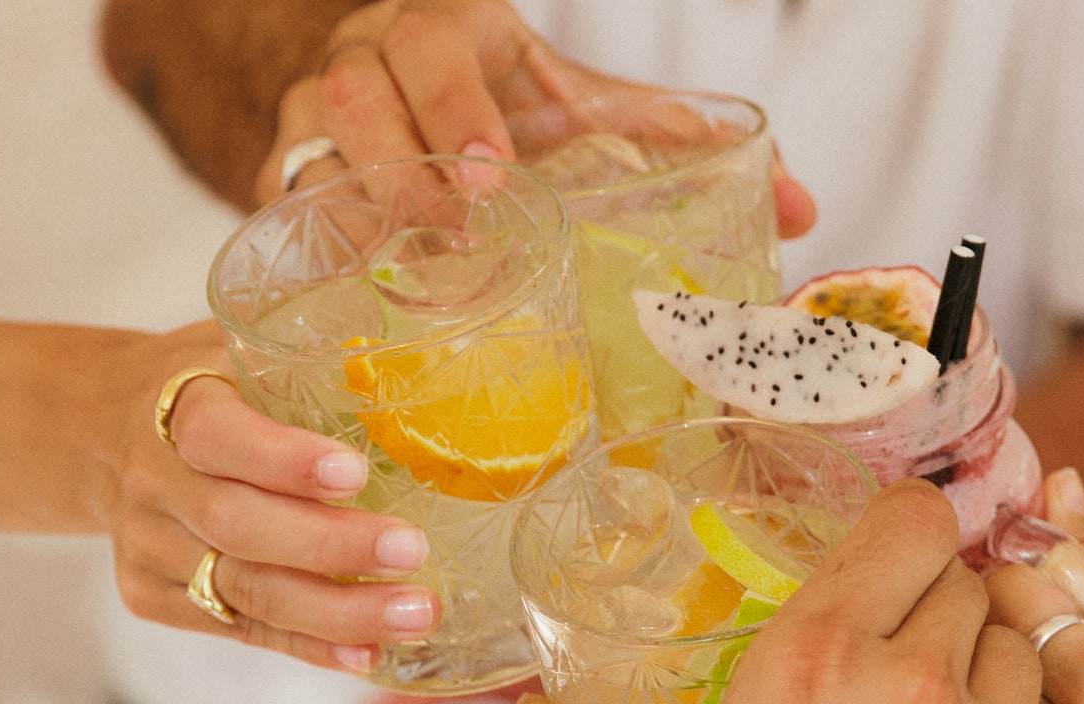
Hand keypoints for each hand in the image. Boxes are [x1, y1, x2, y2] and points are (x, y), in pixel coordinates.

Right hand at [102, 322, 442, 671]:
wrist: (104, 430)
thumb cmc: (210, 380)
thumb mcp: (243, 341)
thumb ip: (314, 345)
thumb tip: (437, 332)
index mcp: (173, 403)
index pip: (218, 435)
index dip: (283, 459)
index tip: (354, 471)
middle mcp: (153, 480)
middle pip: (238, 525)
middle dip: (331, 546)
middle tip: (412, 552)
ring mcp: (150, 546)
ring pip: (245, 590)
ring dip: (337, 612)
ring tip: (415, 613)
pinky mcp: (155, 596)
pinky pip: (241, 629)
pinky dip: (309, 645)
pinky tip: (367, 653)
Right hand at [257, 0, 817, 236]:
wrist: (421, 98)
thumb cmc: (508, 103)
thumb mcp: (584, 106)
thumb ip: (676, 139)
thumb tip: (801, 206)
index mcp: (445, 24)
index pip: (432, 40)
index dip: (455, 102)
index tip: (494, 171)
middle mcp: (367, 57)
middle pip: (353, 91)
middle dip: (404, 160)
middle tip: (461, 227)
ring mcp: (313, 114)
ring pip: (308, 148)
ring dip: (362, 212)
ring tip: (416, 269)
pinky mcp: (288, 173)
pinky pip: (282, 206)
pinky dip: (319, 252)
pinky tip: (356, 296)